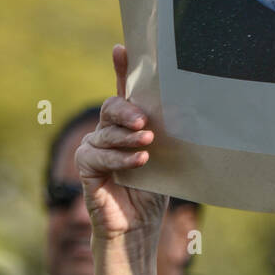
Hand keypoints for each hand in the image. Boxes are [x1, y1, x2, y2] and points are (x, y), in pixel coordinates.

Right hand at [76, 45, 167, 242]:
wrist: (138, 226)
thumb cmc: (154, 189)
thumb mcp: (166, 156)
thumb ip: (166, 134)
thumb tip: (188, 108)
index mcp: (127, 125)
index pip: (124, 91)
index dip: (121, 68)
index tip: (122, 49)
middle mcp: (107, 132)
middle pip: (111, 107)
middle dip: (127, 110)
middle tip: (144, 120)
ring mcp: (93, 149)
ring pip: (106, 132)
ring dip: (128, 137)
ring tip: (148, 142)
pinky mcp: (86, 169)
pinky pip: (97, 156)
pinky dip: (120, 158)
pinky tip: (139, 160)